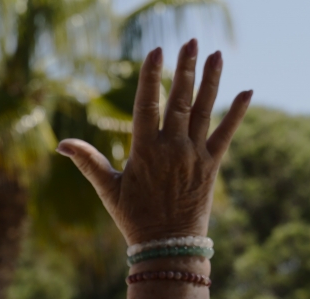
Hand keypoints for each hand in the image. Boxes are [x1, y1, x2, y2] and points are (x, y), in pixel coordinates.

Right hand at [57, 40, 251, 244]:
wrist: (167, 246)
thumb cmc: (133, 218)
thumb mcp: (108, 189)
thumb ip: (88, 161)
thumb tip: (62, 144)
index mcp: (145, 151)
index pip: (148, 104)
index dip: (152, 76)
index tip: (156, 52)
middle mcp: (173, 148)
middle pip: (180, 100)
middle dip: (185, 69)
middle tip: (190, 42)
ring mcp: (195, 156)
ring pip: (205, 111)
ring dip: (212, 80)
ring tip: (217, 54)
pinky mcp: (212, 166)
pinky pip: (227, 134)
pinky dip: (237, 113)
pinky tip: (247, 91)